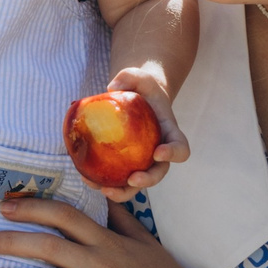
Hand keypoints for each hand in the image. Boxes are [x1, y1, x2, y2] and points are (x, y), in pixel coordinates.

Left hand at [97, 68, 190, 200]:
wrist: (136, 98)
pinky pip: (117, 179)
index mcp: (169, 133)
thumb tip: (112, 87)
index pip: (180, 147)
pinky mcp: (125, 166)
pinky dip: (103, 183)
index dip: (173, 154)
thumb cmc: (141, 88)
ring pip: (137, 184)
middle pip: (159, 172)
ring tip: (105, 190)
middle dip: (148, 180)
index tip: (159, 153)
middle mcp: (159, 153)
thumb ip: (129, 76)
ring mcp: (142, 162)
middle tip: (133, 180)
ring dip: (123, 192)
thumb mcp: (138, 76)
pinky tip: (87, 179)